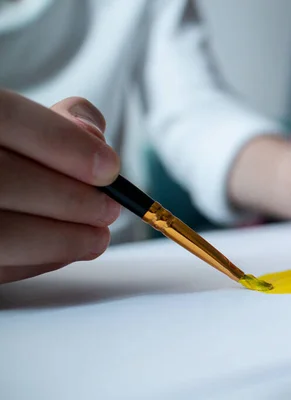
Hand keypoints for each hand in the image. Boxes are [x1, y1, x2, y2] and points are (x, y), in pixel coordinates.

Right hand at [0, 90, 120, 283]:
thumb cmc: (12, 156)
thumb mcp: (30, 126)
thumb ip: (65, 124)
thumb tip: (95, 139)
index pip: (6, 116)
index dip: (62, 142)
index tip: (109, 168)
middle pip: (5, 179)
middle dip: (71, 199)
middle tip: (109, 209)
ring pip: (1, 233)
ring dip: (62, 239)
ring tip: (97, 236)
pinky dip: (40, 261)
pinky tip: (65, 250)